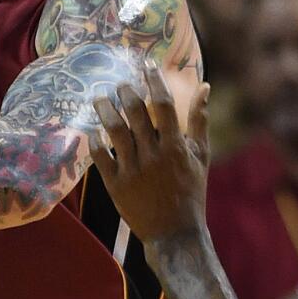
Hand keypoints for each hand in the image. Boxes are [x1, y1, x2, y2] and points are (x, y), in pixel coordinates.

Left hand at [88, 62, 210, 243]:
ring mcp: (133, 169)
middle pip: (136, 113)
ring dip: (105, 109)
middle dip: (126, 92)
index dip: (154, 81)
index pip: (164, 104)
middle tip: (119, 83)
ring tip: (99, 98)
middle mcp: (154, 155)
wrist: (175, 233)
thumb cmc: (190, 191)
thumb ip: (200, 120)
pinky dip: (94, 141)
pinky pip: (99, 157)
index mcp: (176, 146)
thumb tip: (204, 86)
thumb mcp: (200, 155)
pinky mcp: (115, 185)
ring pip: (114, 131)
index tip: (146, 65)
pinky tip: (93, 130)